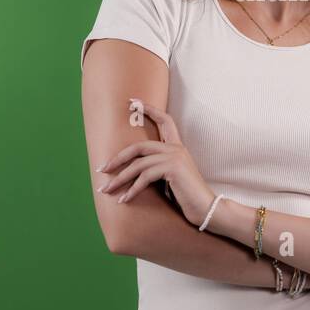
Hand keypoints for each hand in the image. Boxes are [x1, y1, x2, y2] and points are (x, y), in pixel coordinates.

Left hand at [98, 100, 216, 227]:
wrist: (208, 208)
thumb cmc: (188, 197)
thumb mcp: (172, 178)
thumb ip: (158, 169)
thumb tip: (133, 171)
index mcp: (177, 148)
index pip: (165, 120)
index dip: (150, 109)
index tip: (133, 101)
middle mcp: (176, 149)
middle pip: (139, 146)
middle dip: (117, 158)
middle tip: (102, 169)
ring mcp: (175, 157)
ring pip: (138, 165)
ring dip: (119, 179)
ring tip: (106, 190)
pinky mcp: (173, 169)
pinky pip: (144, 177)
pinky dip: (132, 190)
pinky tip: (124, 200)